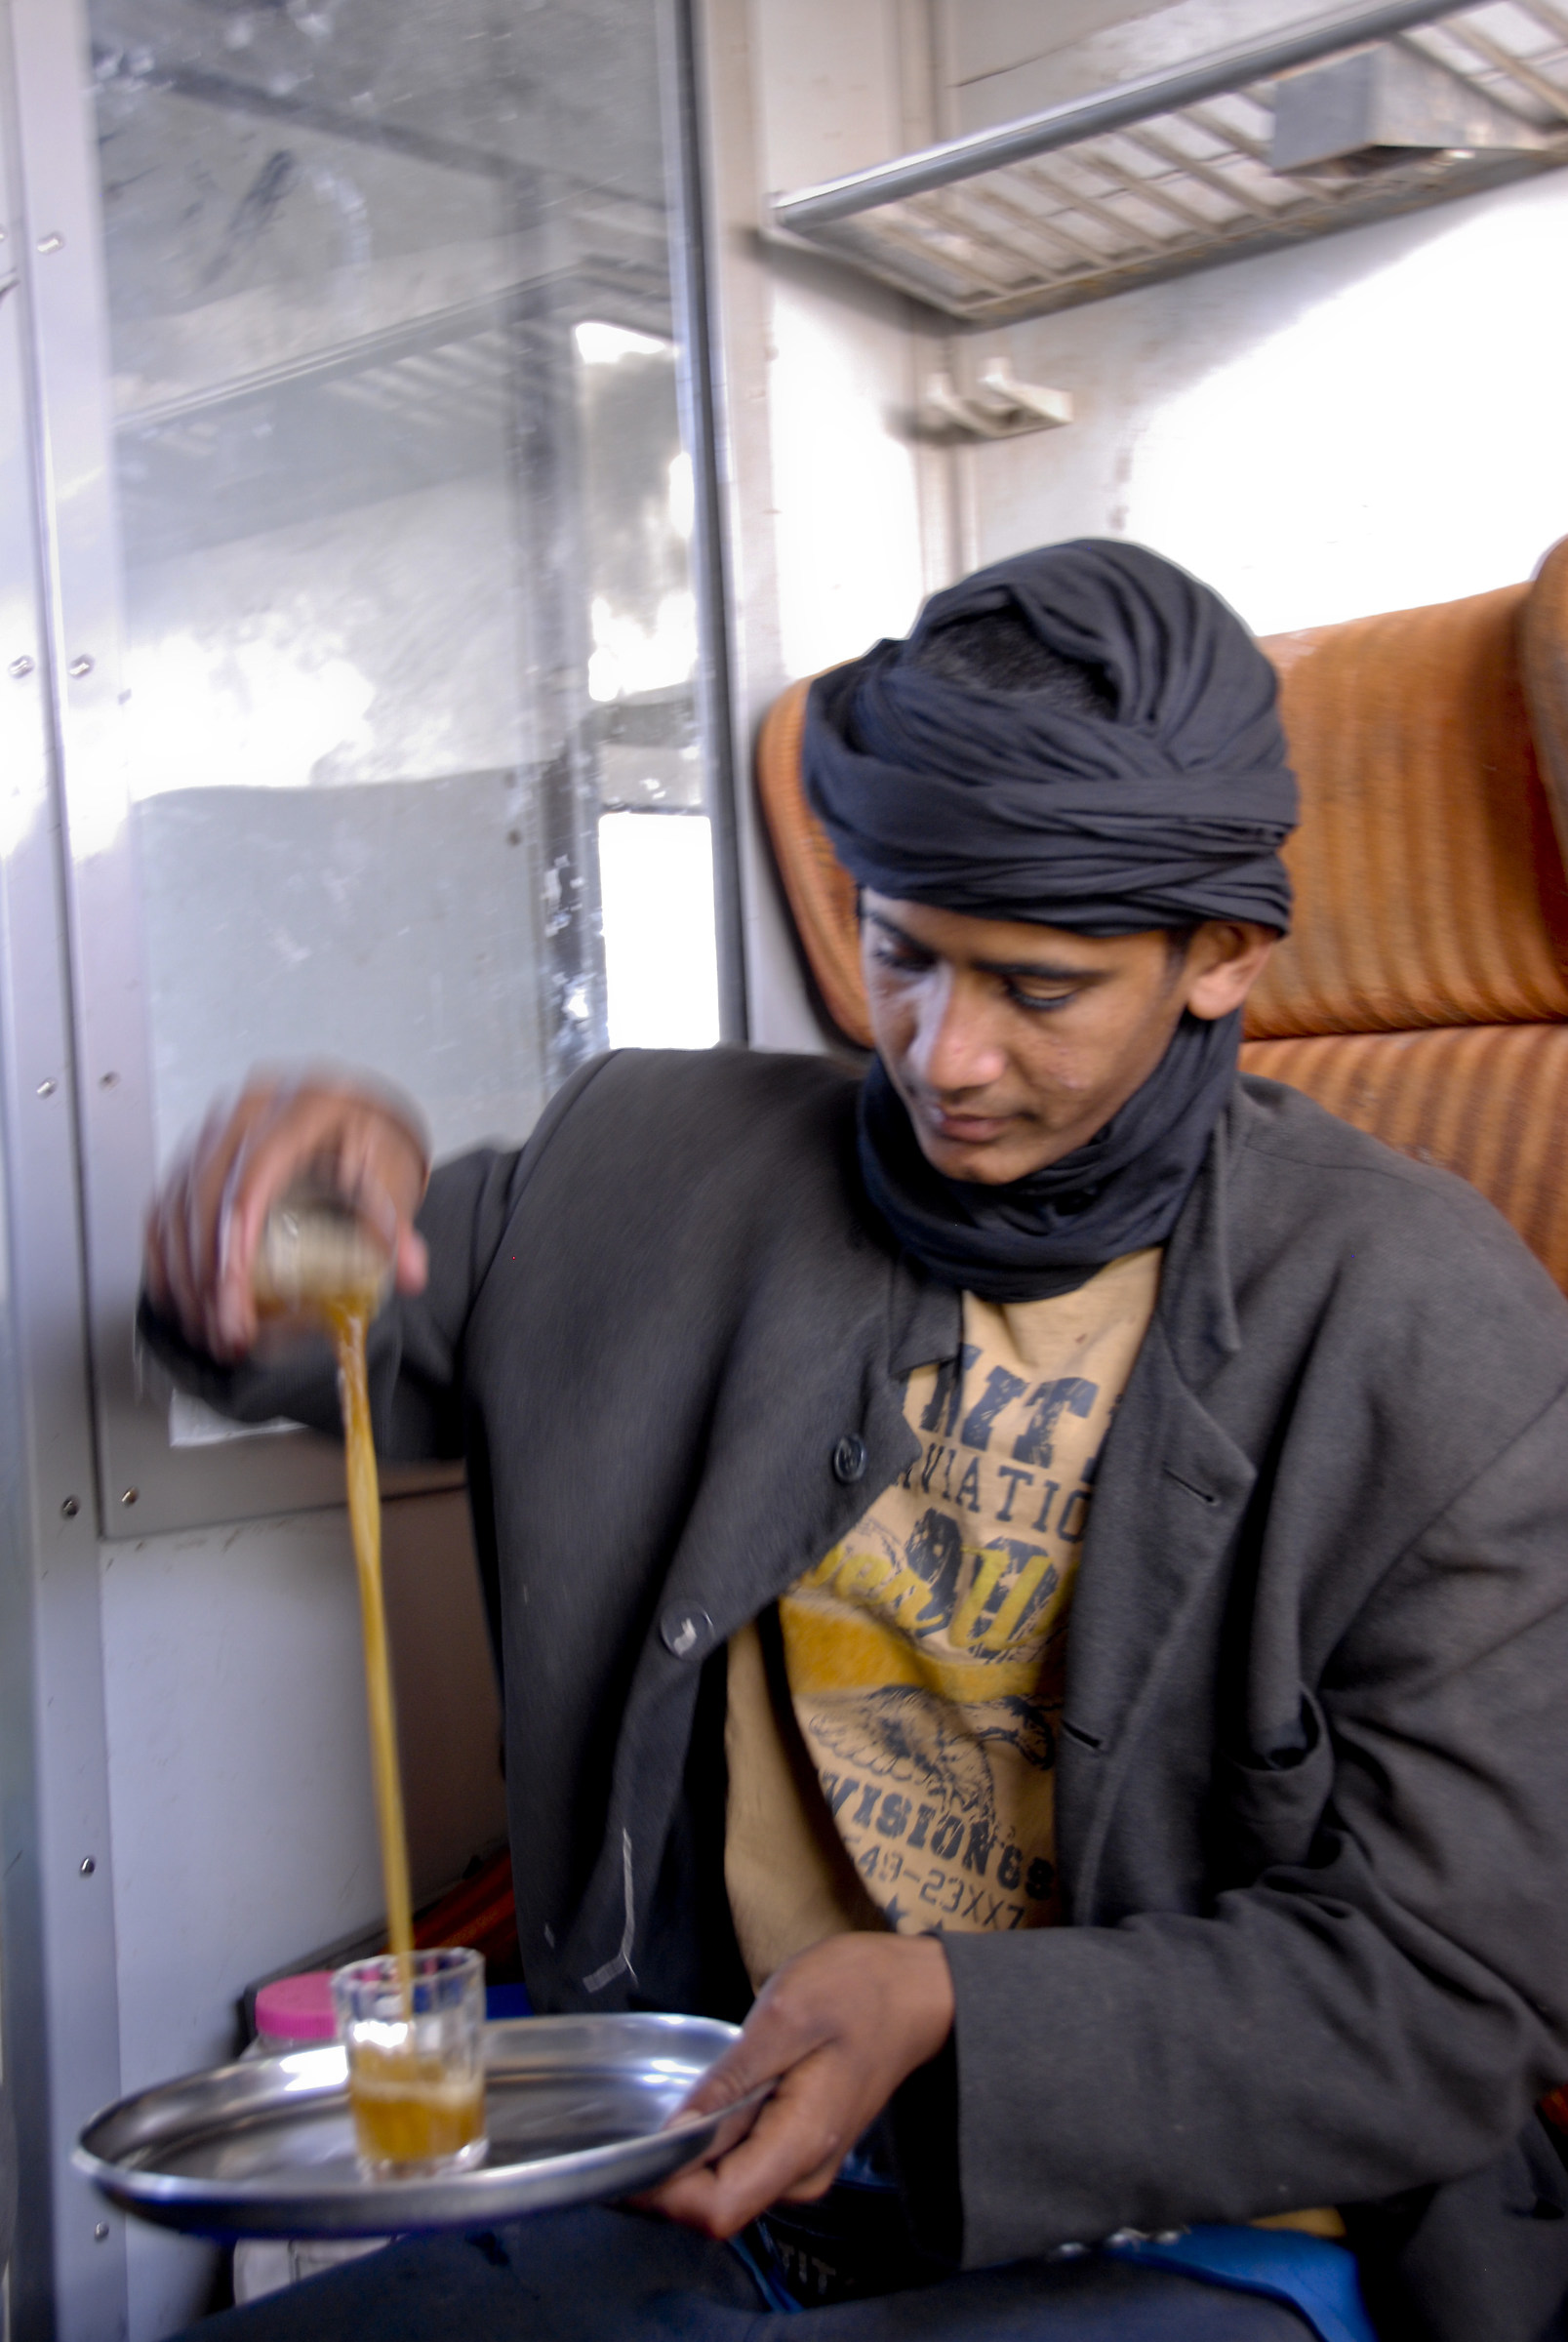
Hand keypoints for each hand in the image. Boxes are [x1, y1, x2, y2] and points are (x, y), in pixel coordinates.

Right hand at [143, 1072, 430, 1360]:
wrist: (354, 1114)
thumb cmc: (369, 1142)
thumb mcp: (391, 1176)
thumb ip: (394, 1227)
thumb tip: (408, 1271)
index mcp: (302, 1109)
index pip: (253, 1175)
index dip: (236, 1243)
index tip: (234, 1298)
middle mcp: (248, 1112)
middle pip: (205, 1194)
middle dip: (207, 1274)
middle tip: (225, 1329)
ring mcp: (214, 1129)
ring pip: (176, 1204)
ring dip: (183, 1274)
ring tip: (205, 1327)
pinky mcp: (193, 1153)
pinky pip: (163, 1207)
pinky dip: (165, 1258)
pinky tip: (178, 1298)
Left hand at [643, 1931, 953, 2239]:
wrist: (917, 1992)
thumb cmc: (856, 1991)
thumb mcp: (786, 2015)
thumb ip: (731, 2079)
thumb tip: (676, 2131)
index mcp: (800, 2145)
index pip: (717, 2209)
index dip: (662, 2194)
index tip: (624, 2156)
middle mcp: (802, 2174)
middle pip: (715, 2207)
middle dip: (664, 2180)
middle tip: (628, 2127)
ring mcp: (804, 2166)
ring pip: (724, 2192)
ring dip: (684, 2165)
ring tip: (660, 2112)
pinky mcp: (800, 2149)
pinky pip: (741, 2169)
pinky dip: (709, 2151)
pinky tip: (698, 2111)